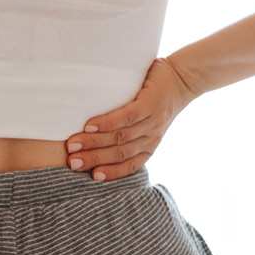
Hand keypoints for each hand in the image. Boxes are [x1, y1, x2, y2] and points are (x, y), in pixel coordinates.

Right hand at [64, 56, 196, 180]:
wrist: (182, 78)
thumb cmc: (157, 99)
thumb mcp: (147, 122)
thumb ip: (128, 132)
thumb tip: (91, 137)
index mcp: (149, 146)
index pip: (129, 165)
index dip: (110, 172)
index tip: (90, 176)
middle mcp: (150, 137)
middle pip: (119, 153)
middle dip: (94, 159)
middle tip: (72, 162)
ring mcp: (151, 121)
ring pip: (120, 137)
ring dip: (94, 143)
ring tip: (74, 144)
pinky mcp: (150, 104)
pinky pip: (127, 117)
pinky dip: (107, 123)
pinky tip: (90, 126)